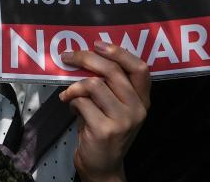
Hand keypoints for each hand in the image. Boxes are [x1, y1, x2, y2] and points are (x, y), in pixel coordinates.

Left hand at [58, 41, 149, 181]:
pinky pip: (81, 102)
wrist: (102, 166)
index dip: (119, 52)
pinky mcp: (105, 129)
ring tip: (69, 95)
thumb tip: (84, 55)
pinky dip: (71, 102)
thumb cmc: (103, 129)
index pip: (140, 68)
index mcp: (142, 100)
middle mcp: (138, 109)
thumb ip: (108, 84)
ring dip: (74, 87)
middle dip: (85, 58)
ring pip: (93, 84)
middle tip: (67, 56)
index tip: (98, 44)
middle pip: (112, 71)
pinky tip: (72, 109)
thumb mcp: (114, 106)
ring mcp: (123, 120)